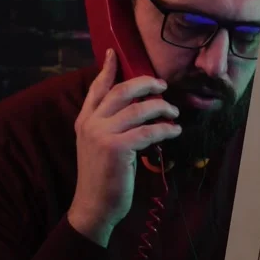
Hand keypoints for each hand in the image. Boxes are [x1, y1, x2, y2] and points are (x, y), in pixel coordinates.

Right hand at [68, 48, 180, 246]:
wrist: (94, 207)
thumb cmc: (101, 178)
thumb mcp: (97, 146)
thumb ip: (108, 126)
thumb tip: (134, 109)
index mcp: (85, 120)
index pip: (97, 88)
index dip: (107, 69)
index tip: (114, 52)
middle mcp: (91, 123)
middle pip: (122, 91)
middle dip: (146, 83)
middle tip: (162, 85)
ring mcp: (103, 135)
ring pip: (140, 109)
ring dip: (162, 108)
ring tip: (174, 112)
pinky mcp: (118, 148)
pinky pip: (149, 131)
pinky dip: (165, 129)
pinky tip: (175, 130)